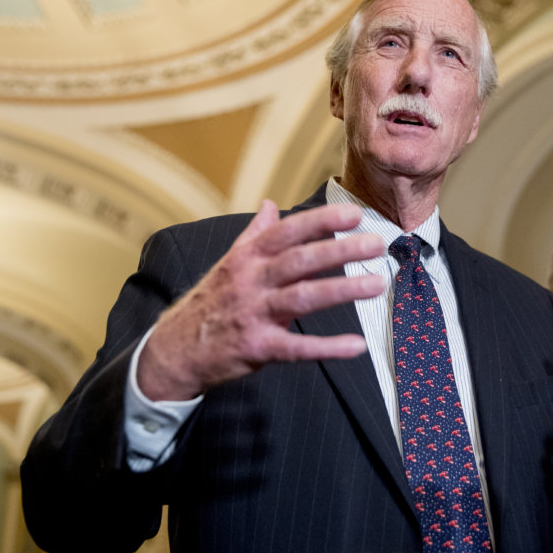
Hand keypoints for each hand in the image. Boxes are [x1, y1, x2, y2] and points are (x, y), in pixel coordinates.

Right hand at [137, 200, 385, 400]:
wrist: (174, 349)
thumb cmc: (210, 302)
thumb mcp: (229, 263)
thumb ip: (254, 234)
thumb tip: (272, 203)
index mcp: (247, 257)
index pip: (287, 231)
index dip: (320, 220)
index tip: (354, 214)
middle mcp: (251, 280)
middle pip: (301, 260)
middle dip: (341, 249)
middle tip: (378, 244)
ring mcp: (253, 313)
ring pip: (303, 297)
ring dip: (343, 289)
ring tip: (378, 284)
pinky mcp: (257, 347)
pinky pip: (297, 347)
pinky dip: (328, 347)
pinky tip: (357, 345)